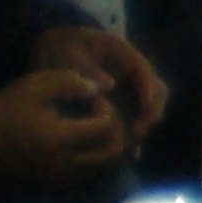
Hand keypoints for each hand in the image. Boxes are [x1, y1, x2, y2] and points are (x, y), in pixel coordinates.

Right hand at [0, 68, 129, 184]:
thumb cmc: (8, 108)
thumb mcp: (39, 84)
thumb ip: (73, 83)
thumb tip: (100, 90)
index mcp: (60, 138)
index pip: (106, 128)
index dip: (108, 110)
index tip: (94, 101)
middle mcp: (63, 164)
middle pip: (111, 154)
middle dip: (116, 132)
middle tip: (103, 116)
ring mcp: (57, 177)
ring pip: (101, 170)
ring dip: (107, 148)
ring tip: (95, 129)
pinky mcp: (50, 183)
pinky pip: (84, 177)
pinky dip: (93, 162)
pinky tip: (83, 143)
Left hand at [31, 24, 165, 140]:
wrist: (47, 49)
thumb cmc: (58, 48)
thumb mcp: (68, 53)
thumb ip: (87, 68)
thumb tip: (110, 87)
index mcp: (120, 52)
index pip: (142, 69)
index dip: (148, 89)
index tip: (146, 110)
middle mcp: (128, 70)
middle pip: (154, 89)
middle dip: (150, 111)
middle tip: (138, 133)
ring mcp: (124, 86)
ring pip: (147, 107)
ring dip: (144, 126)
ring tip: (133, 147)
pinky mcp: (116, 102)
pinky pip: (132, 118)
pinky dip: (133, 135)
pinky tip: (130, 154)